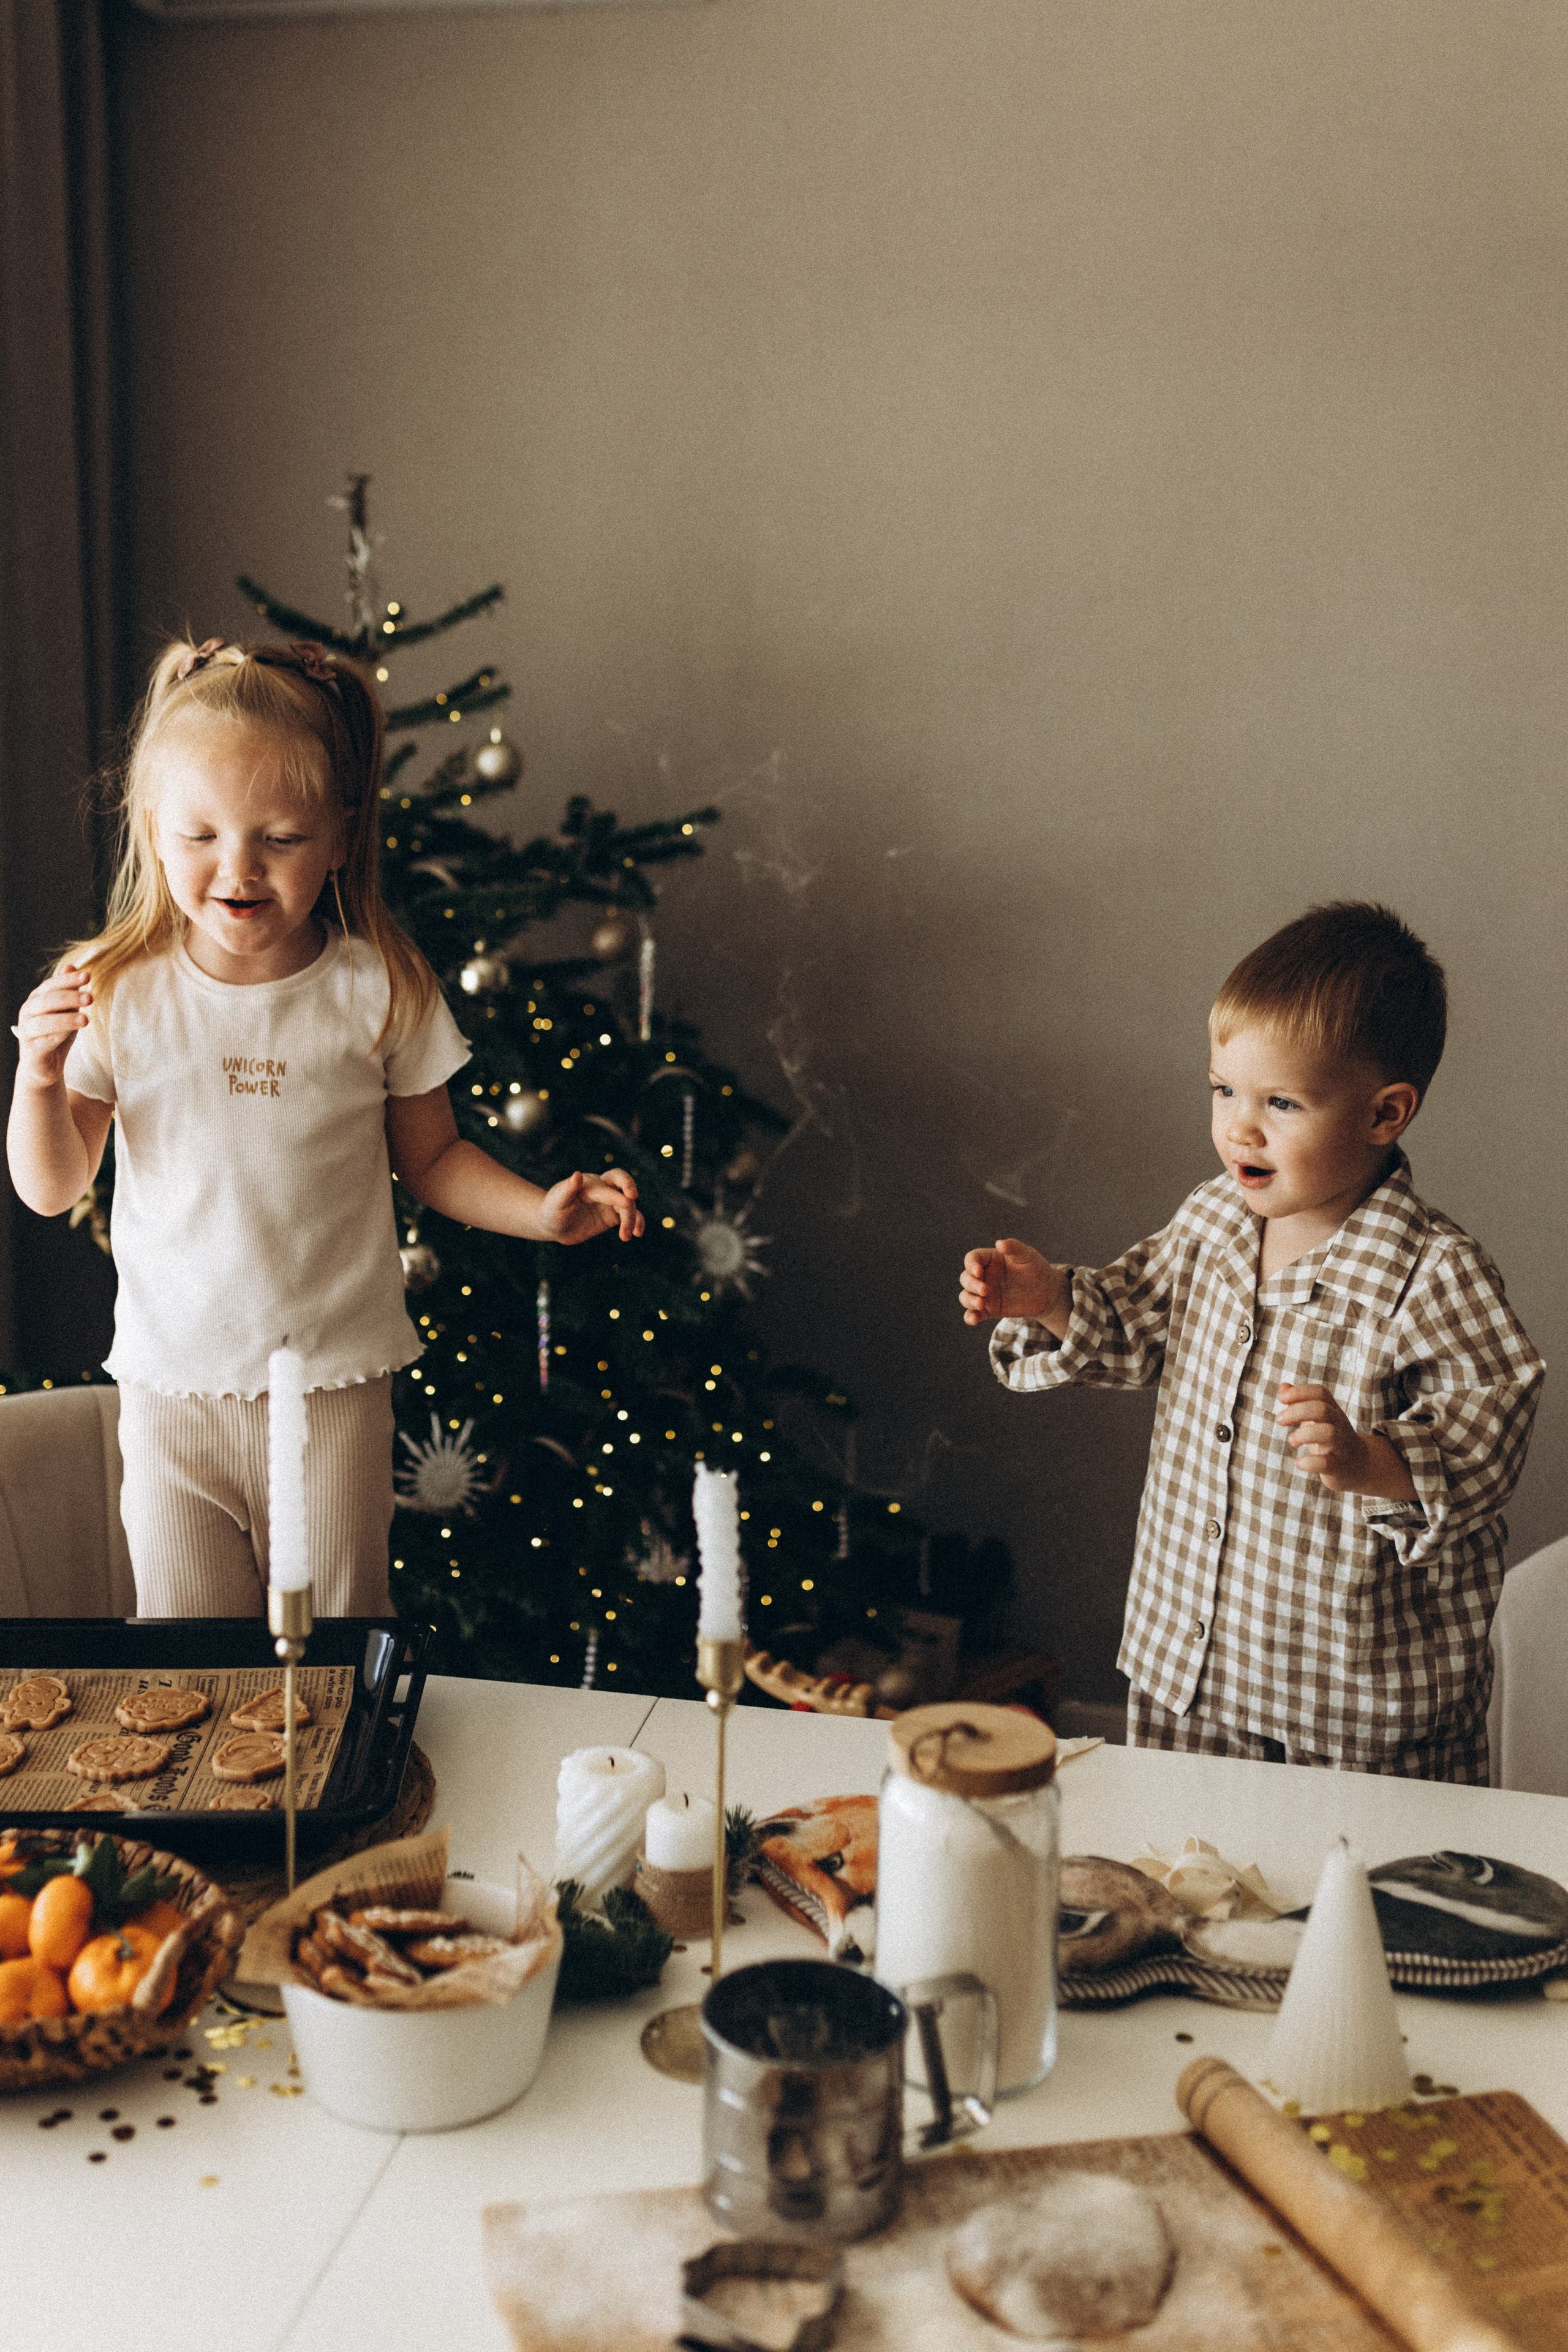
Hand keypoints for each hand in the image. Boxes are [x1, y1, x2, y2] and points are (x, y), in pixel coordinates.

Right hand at [12, 964, 92, 1091]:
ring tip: (86, 1019)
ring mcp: (27, 1030)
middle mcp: (28, 1012)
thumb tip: (73, 966)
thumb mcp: (66, 1010)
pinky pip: (44, 1041)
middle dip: (70, 997)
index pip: (52, 985)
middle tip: (90, 998)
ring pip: (45, 1021)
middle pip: (48, 1000)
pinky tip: (72, 1033)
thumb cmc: (56, 1033)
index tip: (88, 976)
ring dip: (66, 1019)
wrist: (43, 1065)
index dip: (68, 980)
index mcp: (37, 998)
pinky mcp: (30, 1049)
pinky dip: (59, 1036)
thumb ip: (68, 991)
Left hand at [539, 1167, 643, 1245]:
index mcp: (587, 1184)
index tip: (627, 1203)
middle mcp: (601, 1188)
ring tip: (626, 1236)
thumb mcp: (556, 1202)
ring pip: (627, 1204)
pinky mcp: (612, 1215)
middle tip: (633, 1197)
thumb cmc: (552, 1211)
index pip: (604, 1188)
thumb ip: (567, 1189)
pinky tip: (637, 1233)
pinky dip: (637, 1222)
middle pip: (620, 1179)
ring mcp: (609, 1201)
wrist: (554, 1225)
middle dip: (628, 1185)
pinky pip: (629, 1216)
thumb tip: (577, 1175)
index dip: (615, 1195)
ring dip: (631, 1218)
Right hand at [959, 1238, 1065, 1327]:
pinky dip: (970, 1317)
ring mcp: (985, 1294)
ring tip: (981, 1304)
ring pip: (966, 1296)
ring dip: (969, 1300)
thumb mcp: (1028, 1256)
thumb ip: (1014, 1247)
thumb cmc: (1036, 1269)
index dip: (971, 1264)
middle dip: (972, 1284)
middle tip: (986, 1290)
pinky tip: (973, 1320)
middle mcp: (983, 1276)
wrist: (1046, 1292)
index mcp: (990, 1259)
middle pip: (966, 1278)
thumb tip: (999, 1243)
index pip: (972, 1259)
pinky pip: (973, 1313)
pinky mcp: (989, 1310)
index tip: (978, 1271)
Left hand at [1275, 1382, 1416, 1500]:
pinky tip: (1299, 1462)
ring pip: (1328, 1432)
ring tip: (1293, 1441)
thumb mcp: (1318, 1419)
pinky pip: (1326, 1462)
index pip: (1320, 1393)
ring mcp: (1341, 1446)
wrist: (1359, 1466)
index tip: (1281, 1398)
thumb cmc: (1331, 1439)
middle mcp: (1339, 1425)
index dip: (1300, 1392)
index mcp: (1333, 1411)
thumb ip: (1300, 1402)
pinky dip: (1308, 1462)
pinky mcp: (1339, 1467)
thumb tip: (1282, 1387)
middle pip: (1322, 1409)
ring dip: (1303, 1434)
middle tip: (1280, 1420)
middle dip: (1296, 1411)